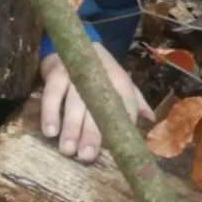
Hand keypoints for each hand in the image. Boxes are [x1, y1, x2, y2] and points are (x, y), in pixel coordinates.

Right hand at [39, 44, 154, 164]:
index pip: (127, 98)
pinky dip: (50, 113)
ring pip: (74, 103)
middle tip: (87, 156)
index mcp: (118, 79)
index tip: (121, 140)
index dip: (126, 116)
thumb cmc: (99, 72)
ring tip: (68, 150)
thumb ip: (134, 100)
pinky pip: (52, 95)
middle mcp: (98, 76)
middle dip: (92, 133)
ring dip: (71, 128)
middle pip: (97, 106)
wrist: (72, 46)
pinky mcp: (56, 74)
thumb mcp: (118, 81)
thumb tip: (152, 119)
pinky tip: (50, 132)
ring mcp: (76, 74)